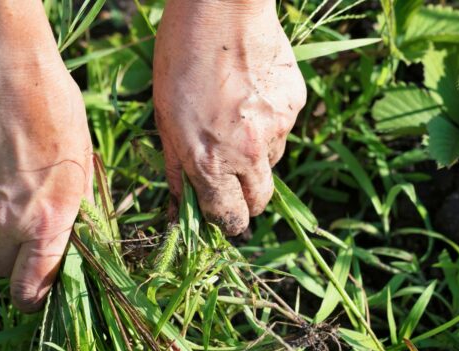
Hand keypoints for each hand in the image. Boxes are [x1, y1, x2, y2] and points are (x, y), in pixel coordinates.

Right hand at [0, 63, 91, 311]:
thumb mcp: (83, 167)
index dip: (34, 300)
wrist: (7, 72)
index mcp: (47, 222)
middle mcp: (6, 221)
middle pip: (0, 268)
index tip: (37, 297)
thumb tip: (73, 240)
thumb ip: (75, 212)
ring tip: (16, 182)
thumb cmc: (57, 114)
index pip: (31, 287)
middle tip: (29, 239)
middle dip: (13, 263)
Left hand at [153, 0, 305, 235]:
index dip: (226, 221)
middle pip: (259, 202)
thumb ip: (176, 166)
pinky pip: (283, 129)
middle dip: (246, 200)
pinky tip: (251, 94)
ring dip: (256, 156)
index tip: (223, 215)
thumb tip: (179, 204)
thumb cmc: (180, 58)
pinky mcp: (295, 105)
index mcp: (210, 162)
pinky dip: (269, 123)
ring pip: (271, 162)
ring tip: (235, 118)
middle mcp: (248, 154)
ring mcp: (277, 129)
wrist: (223, 8)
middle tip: (232, 179)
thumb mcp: (164, 117)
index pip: (229, 218)